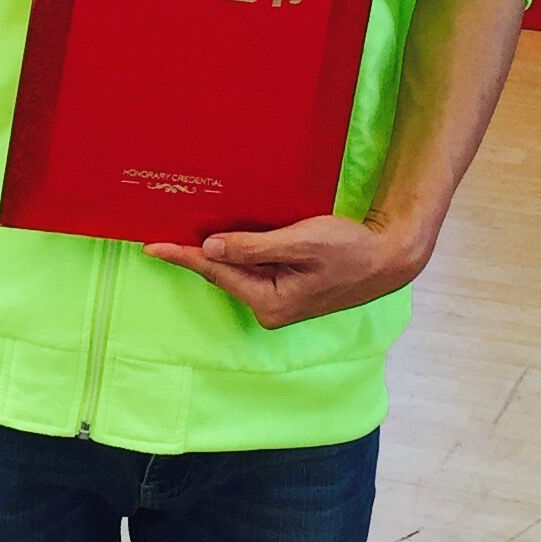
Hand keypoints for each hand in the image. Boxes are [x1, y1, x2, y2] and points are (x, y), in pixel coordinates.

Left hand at [144, 204, 444, 329]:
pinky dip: (238, 254)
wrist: (388, 259)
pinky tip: (225, 241)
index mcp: (270, 301)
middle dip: (195, 254)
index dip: (183, 256)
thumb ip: (253, 247)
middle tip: (161, 233)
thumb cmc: (350, 249)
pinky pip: (254, 271)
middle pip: (224, 275)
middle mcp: (270, 309)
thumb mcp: (301, 243)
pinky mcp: (288, 291)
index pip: (217, 273)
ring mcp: (279, 302)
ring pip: (238, 272)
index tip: (152, 246)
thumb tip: (211, 249)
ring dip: (216, 253)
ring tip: (184, 234)